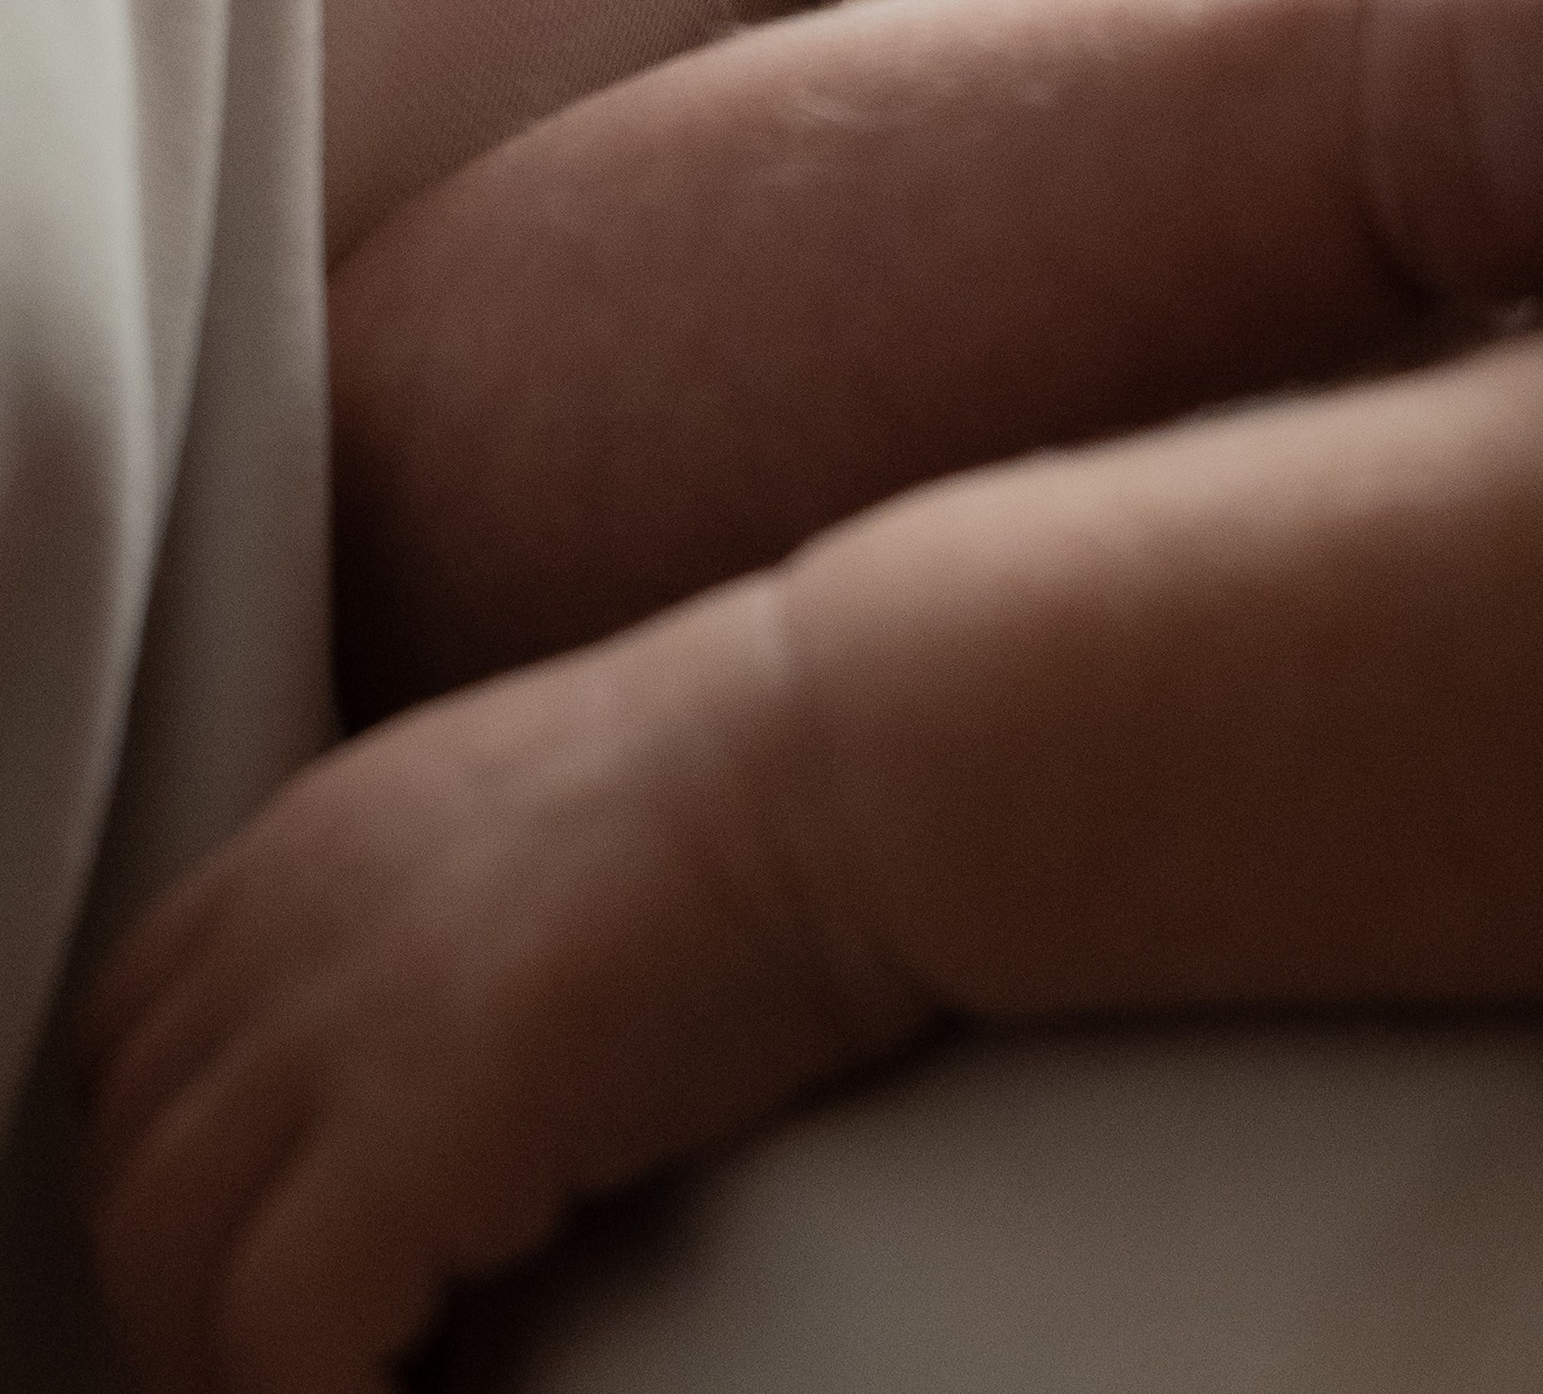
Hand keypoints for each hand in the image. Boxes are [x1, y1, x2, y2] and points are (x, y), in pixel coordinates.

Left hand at [79, 575, 931, 1392]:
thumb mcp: (546, 838)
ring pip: (174, 1284)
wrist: (867, 752)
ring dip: (255, 1367)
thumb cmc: (778, 786)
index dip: (185, 1181)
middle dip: (197, 1304)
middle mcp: (281, 921)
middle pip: (134, 1179)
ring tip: (385, 1391)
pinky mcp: (403, 1135)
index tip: (273, 1269)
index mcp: (312, 841)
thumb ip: (442, 957)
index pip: (134, 1054)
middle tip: (332, 1362)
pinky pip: (280, 1347)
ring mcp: (326, 1023)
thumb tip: (442, 1137)